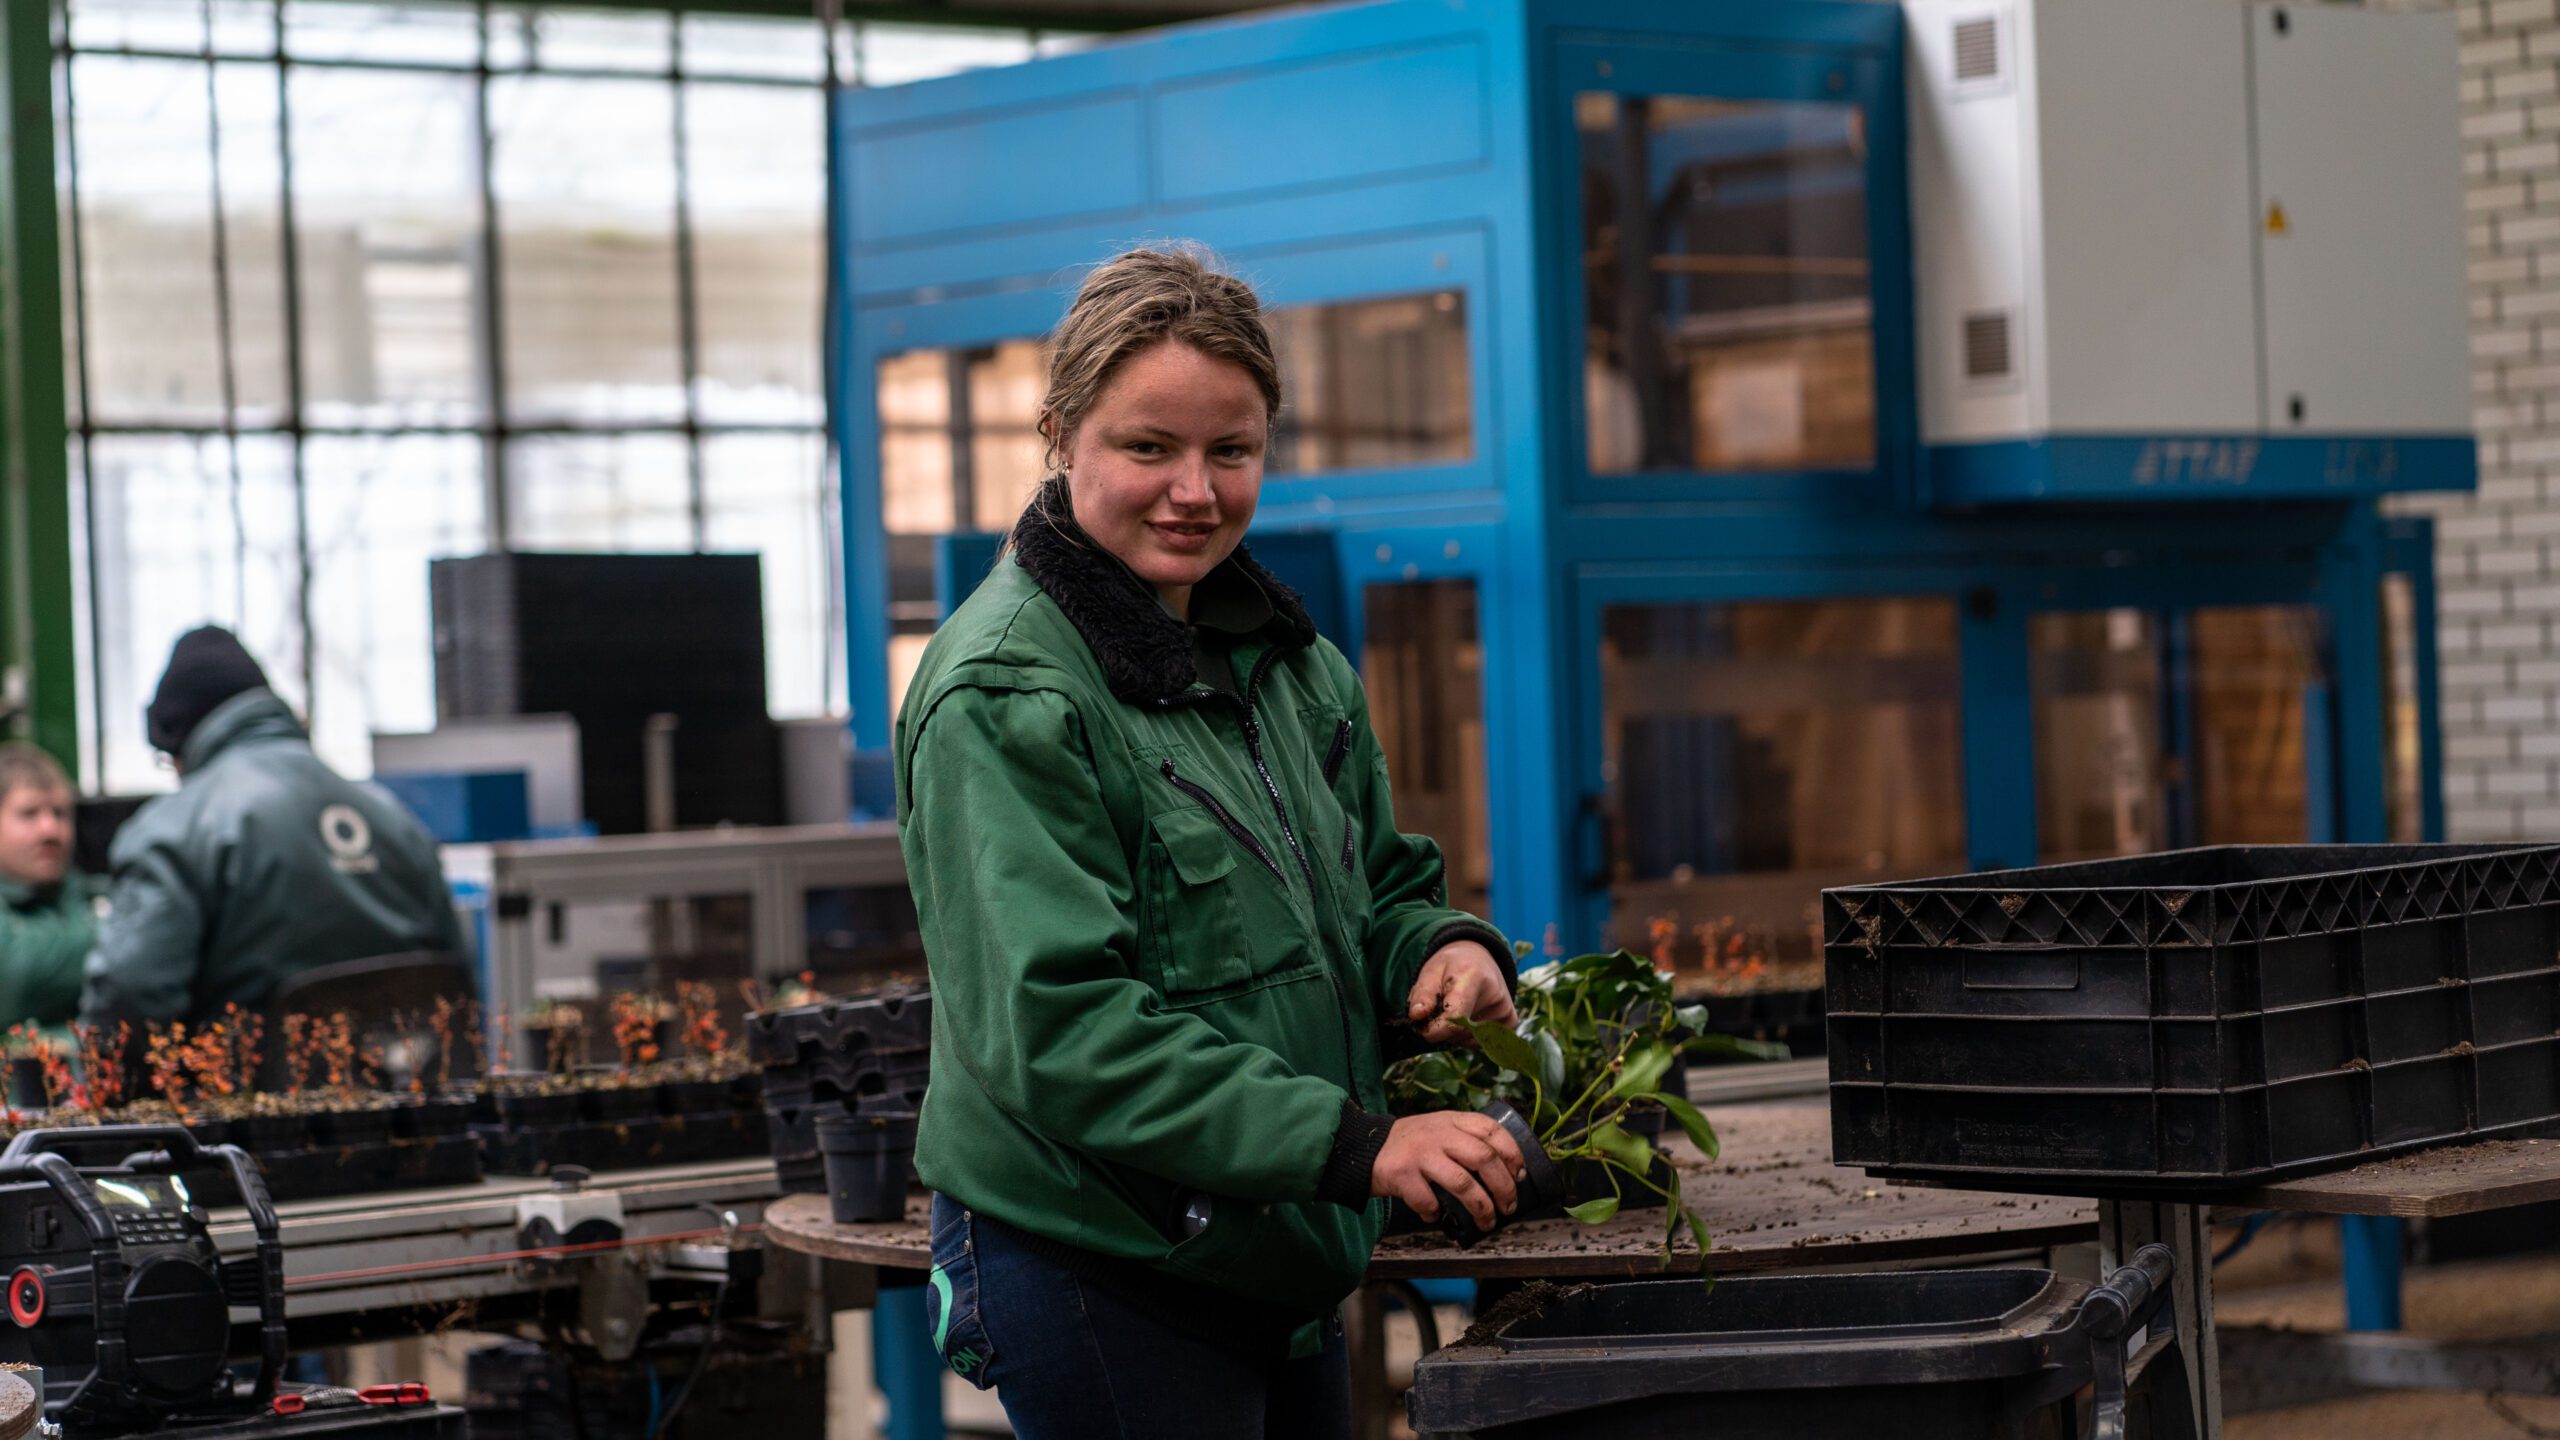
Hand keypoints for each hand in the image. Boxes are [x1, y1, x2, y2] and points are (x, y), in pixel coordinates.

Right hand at [1371, 1109, 1527, 1228]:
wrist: (1361, 1147)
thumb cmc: (1408, 1144)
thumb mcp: (1438, 1129)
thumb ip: (1464, 1141)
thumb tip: (1503, 1174)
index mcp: (1451, 1121)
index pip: (1492, 1130)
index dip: (1512, 1153)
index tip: (1520, 1174)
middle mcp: (1438, 1134)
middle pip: (1484, 1158)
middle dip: (1504, 1186)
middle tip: (1509, 1205)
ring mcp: (1420, 1154)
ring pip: (1463, 1183)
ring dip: (1481, 1207)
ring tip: (1487, 1221)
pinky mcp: (1402, 1174)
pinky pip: (1428, 1201)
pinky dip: (1435, 1213)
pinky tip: (1435, 1216)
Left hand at [1405, 941, 1516, 1046]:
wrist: (1480, 958)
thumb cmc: (1452, 966)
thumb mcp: (1431, 970)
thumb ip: (1422, 993)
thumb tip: (1416, 1016)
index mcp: (1472, 977)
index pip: (1455, 1017)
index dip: (1435, 1030)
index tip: (1423, 1030)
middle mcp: (1495, 995)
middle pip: (1460, 1032)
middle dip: (1441, 1029)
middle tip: (1437, 1010)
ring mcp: (1505, 1009)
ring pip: (1468, 1039)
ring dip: (1454, 1033)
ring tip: (1454, 1009)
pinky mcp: (1511, 1020)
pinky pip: (1481, 1042)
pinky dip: (1469, 1036)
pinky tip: (1468, 1017)